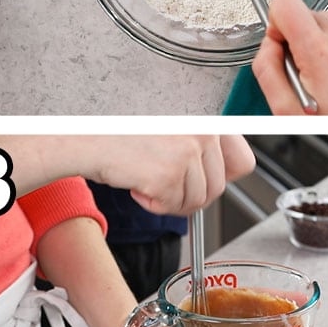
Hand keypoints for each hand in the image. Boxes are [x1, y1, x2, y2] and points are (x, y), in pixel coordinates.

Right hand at [77, 136, 254, 215]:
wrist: (83, 138)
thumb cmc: (121, 133)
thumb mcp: (174, 129)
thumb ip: (204, 146)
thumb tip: (229, 175)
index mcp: (208, 120)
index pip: (244, 163)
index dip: (223, 178)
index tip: (204, 179)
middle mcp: (203, 133)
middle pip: (218, 188)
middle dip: (191, 194)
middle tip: (165, 184)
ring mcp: (187, 153)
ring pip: (199, 200)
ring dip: (172, 200)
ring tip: (149, 181)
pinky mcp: (168, 175)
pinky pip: (174, 206)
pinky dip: (155, 204)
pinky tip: (138, 186)